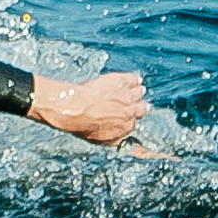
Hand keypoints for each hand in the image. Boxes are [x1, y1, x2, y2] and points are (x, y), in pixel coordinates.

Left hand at [26, 70, 147, 147]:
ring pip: (139, 93)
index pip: (133, 122)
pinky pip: (134, 79)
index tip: (127, 114)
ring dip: (137, 91)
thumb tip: (118, 139)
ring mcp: (127, 96)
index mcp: (125, 127)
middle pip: (141, 108)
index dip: (129, 117)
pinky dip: (135, 79)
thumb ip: (113, 138)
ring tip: (136, 88)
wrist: (76, 107)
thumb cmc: (83, 122)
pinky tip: (134, 79)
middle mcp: (130, 112)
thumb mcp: (99, 139)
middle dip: (139, 105)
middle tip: (136, 102)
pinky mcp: (122, 82)